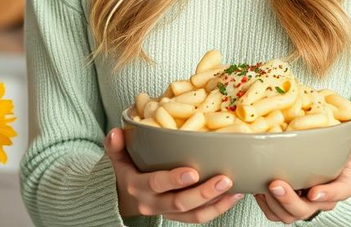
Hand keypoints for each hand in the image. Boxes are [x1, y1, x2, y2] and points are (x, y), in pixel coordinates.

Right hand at [104, 127, 244, 222]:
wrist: (126, 197)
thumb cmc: (127, 170)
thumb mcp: (118, 157)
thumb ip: (115, 145)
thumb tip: (115, 132)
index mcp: (137, 186)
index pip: (156, 184)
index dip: (173, 179)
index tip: (193, 171)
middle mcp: (152, 203)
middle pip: (179, 203)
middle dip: (203, 192)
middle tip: (224, 179)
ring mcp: (167, 212)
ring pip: (193, 214)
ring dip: (216, 202)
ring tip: (235, 187)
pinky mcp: (180, 216)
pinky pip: (200, 217)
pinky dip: (219, 208)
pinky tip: (235, 194)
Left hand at [254, 131, 350, 222]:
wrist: (325, 163)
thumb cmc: (338, 154)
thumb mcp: (350, 147)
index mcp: (342, 186)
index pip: (339, 194)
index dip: (327, 194)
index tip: (313, 191)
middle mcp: (323, 200)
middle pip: (307, 210)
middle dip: (289, 200)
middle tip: (276, 183)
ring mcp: (304, 205)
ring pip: (288, 215)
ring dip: (274, 202)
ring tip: (263, 185)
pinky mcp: (288, 207)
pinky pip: (275, 214)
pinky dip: (265, 204)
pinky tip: (258, 188)